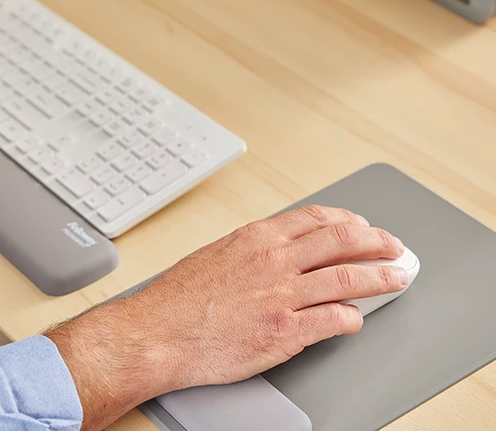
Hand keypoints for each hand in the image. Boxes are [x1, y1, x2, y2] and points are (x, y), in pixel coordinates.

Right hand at [46, 206, 407, 429]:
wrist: (157, 334)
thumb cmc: (176, 300)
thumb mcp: (214, 255)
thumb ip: (250, 250)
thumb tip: (277, 250)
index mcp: (256, 238)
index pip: (315, 219)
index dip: (347, 221)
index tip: (360, 225)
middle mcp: (274, 262)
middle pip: (342, 243)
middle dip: (377, 243)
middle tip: (394, 247)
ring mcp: (282, 296)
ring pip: (348, 279)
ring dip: (380, 278)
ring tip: (396, 278)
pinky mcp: (285, 332)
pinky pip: (334, 320)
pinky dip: (352, 318)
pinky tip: (355, 319)